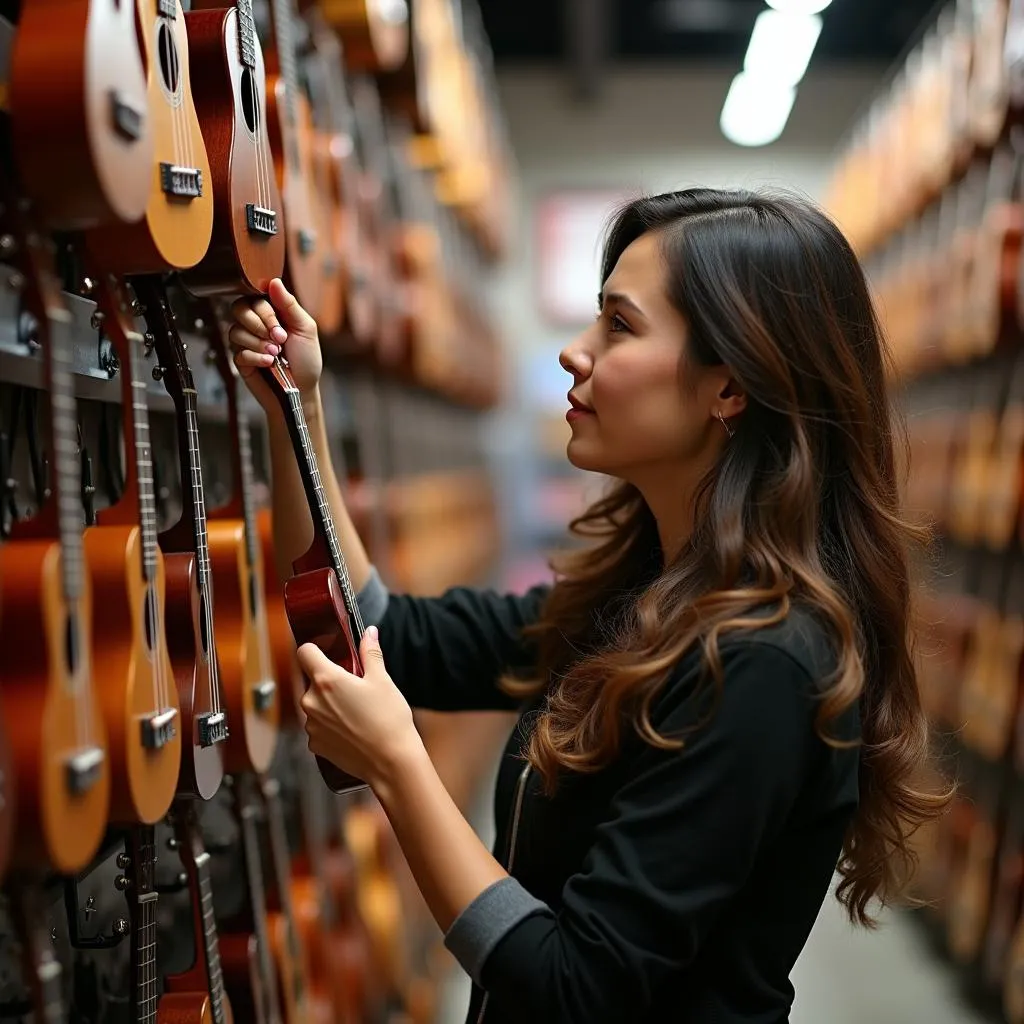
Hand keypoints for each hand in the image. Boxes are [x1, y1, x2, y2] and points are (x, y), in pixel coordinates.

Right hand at [227, 277, 322, 415]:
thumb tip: (274, 281)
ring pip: (236, 331)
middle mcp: (256, 324)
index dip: (264, 312)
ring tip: (276, 355)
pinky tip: (269, 364)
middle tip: (279, 341)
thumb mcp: (305, 329)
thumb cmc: (306, 360)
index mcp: (272, 313)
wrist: (302, 390)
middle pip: (239, 309)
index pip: (254, 297)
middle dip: (259, 326)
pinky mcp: (241, 360)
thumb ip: (289, 304)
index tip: (280, 329)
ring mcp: (247, 342)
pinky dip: (255, 358)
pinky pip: (237, 352)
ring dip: (259, 344)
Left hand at [297, 626, 421, 789]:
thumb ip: (370, 653)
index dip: (315, 649)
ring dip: (329, 704)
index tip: (326, 653)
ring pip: (315, 704)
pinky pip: (318, 727)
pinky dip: (330, 726)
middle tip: (354, 687)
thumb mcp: (382, 680)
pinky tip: (351, 730)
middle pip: (311, 680)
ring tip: (356, 712)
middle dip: (329, 681)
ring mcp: (311, 725)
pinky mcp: (315, 745)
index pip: (304, 652)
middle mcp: (312, 701)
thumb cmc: (388, 720)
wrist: (391, 762)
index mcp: (326, 680)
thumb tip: (369, 633)